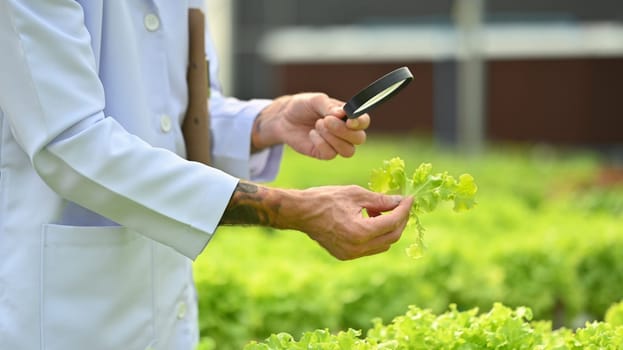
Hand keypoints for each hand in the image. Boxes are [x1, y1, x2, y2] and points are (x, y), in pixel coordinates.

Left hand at [252, 93, 370, 159]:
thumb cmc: (302, 106)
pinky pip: (331, 154)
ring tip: (318, 125)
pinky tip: (312, 134)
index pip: (363, 122)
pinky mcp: (324, 153)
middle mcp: (345, 132)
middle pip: (359, 139)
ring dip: (333, 138)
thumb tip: (343, 114)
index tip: (349, 120)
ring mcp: (336, 144)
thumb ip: (329, 106)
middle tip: (326, 120)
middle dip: (344, 131)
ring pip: (348, 150)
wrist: (284, 118)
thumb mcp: (315, 100)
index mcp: (348, 116)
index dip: (360, 122)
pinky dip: (321, 143)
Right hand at [276, 185, 412, 259]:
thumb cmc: (325, 198)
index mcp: (360, 232)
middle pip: (392, 237)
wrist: (300, 212)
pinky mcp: (345, 255)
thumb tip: (400, 200)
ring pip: (382, 245)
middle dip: (400, 220)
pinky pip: (369, 248)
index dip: (404, 209)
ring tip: (380, 210)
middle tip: (400, 204)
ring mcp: (351, 254)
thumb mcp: (355, 194)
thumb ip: (381, 199)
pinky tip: (369, 219)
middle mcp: (357, 248)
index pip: (392, 222)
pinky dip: (376, 235)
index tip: (409, 198)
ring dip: (388, 228)